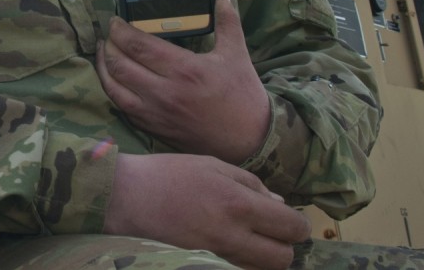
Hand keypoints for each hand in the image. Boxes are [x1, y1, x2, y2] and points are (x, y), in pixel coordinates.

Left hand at [97, 0, 269, 163]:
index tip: (115, 21)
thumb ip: (226, 18)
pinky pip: (121, 107)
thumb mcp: (237, 53)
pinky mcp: (153, 128)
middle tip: (109, 34)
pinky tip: (113, 79)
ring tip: (104, 52)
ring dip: (103, 67)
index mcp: (184, 70)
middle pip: (119, 64)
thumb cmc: (242, 94)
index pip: (138, 45)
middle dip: (108, 45)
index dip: (119, 31)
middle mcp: (164, 92)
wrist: (250, 141)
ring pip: (113, 88)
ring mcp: (155, 113)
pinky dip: (112, 90)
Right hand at [104, 152, 310, 269]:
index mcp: (238, 202)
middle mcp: (232, 232)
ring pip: (261, 269)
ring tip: (252, 240)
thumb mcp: (211, 165)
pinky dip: (242, 261)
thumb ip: (250, 182)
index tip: (290, 221)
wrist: (125, 197)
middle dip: (285, 247)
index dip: (298, 226)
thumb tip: (278, 204)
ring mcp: (216, 252)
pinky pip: (236, 268)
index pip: (291, 226)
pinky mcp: (203, 262)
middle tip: (273, 234)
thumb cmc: (168, 174)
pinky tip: (231, 245)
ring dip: (265, 258)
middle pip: (282, 259)